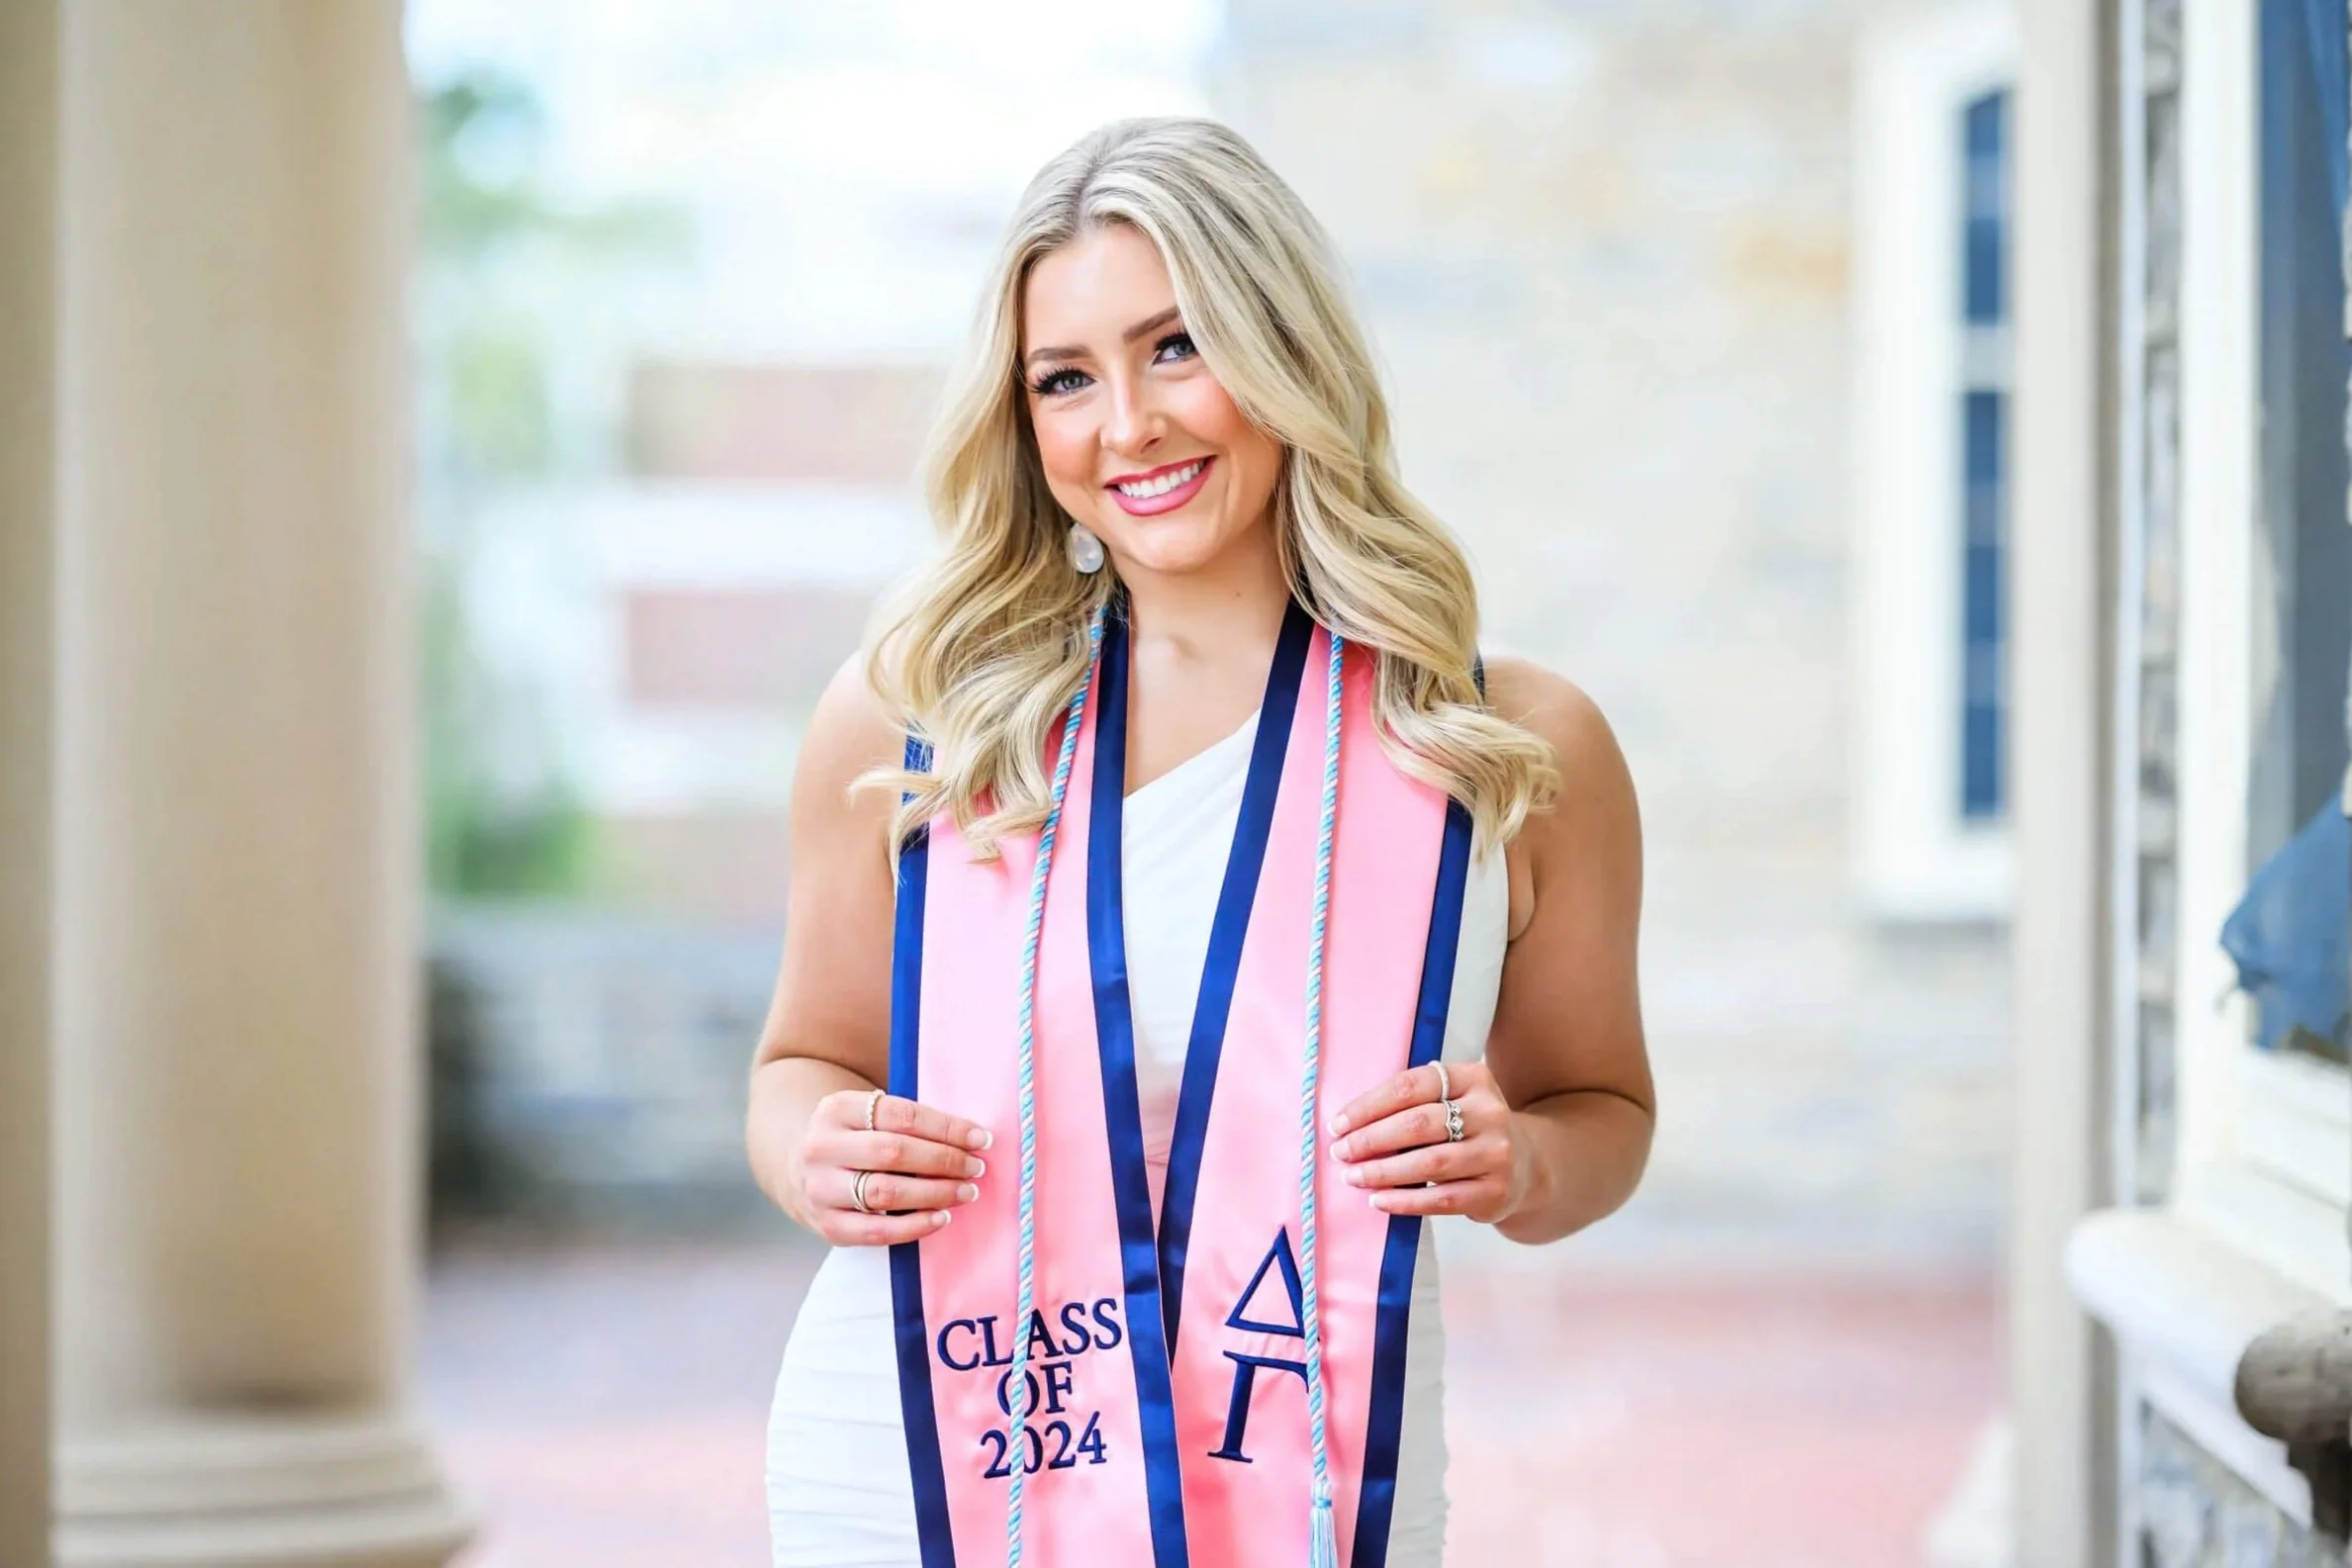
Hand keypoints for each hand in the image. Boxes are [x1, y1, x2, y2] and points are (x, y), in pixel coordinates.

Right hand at [797, 1089, 991, 1245]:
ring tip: (966, 1192)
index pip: (901, 1115)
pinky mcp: (827, 1225)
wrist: (801, 1171)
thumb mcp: (868, 1115)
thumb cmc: (855, 1140)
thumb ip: (909, 1121)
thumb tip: (972, 1137)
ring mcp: (821, 1188)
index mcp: (838, 1108)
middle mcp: (822, 1147)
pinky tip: (941, 1218)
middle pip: (894, 1152)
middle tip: (976, 1167)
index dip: (946, 1127)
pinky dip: (915, 1226)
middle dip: (944, 1161)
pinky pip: (876, 1231)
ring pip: (886, 1192)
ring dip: (935, 1193)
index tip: (981, 1138)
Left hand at [1327, 1061, 1523, 1222]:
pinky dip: (1405, 1200)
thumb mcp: (1453, 1100)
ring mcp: (1496, 1153)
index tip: (1338, 1124)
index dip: (1369, 1105)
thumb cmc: (1469, 1129)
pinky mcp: (1496, 1191)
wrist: (1527, 1165)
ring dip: (1383, 1171)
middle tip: (1341, 1152)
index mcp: (1473, 1078)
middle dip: (1370, 1139)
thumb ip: (1412, 1104)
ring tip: (1354, 1177)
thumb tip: (1348, 1125)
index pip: (1411, 1086)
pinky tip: (1379, 1200)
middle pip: (1418, 1123)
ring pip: (1429, 1163)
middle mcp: (1489, 1112)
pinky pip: (1442, 1199)